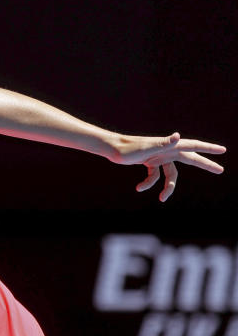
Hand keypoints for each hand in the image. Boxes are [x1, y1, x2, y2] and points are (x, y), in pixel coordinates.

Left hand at [111, 132, 225, 201]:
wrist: (111, 148)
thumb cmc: (128, 148)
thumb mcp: (146, 148)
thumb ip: (163, 143)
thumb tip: (177, 136)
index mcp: (169, 146)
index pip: (193, 146)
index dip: (208, 149)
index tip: (222, 150)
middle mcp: (166, 150)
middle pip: (190, 159)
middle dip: (205, 165)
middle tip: (220, 170)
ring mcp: (158, 157)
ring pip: (171, 174)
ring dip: (167, 187)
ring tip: (162, 199)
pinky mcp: (149, 162)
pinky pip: (154, 176)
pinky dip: (148, 184)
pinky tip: (138, 188)